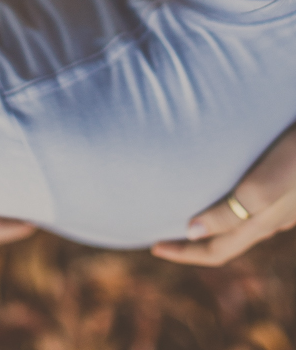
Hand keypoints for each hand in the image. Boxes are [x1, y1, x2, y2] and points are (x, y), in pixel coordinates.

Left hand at [152, 123, 295, 265]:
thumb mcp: (264, 185)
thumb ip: (232, 211)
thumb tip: (193, 230)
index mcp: (263, 223)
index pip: (217, 252)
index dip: (185, 254)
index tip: (153, 247)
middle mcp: (272, 219)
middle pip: (227, 241)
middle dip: (193, 242)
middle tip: (159, 231)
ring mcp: (283, 205)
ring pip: (241, 223)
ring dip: (211, 221)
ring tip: (185, 204)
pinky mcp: (288, 184)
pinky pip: (252, 205)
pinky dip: (228, 203)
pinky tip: (222, 181)